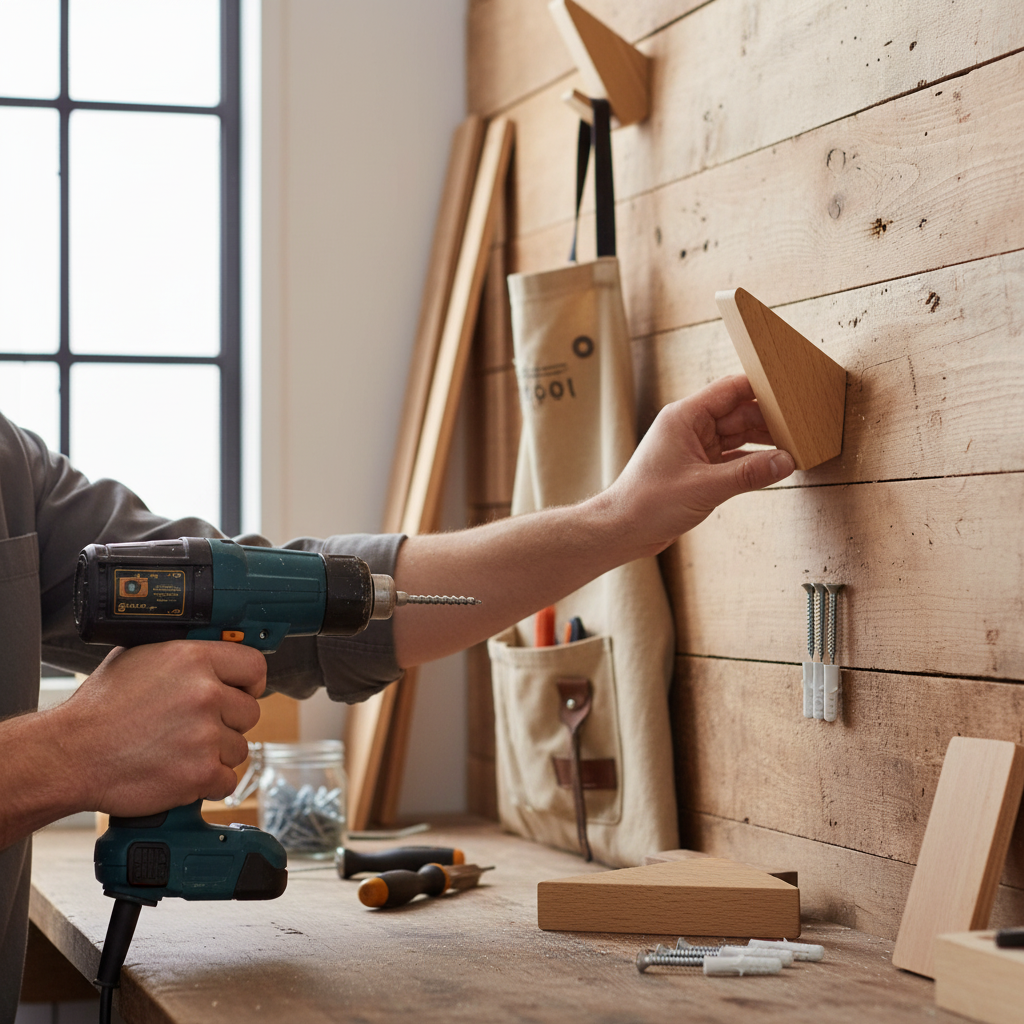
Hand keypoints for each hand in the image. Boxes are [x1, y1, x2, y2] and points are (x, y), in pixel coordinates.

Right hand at [51, 641, 266, 816]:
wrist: (70, 755)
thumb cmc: (100, 708)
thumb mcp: (140, 657)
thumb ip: (184, 652)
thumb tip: (215, 646)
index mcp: (193, 658)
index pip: (255, 666)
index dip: (249, 683)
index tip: (240, 692)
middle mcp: (204, 694)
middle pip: (250, 712)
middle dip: (229, 722)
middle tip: (196, 728)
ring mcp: (204, 735)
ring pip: (239, 748)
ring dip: (216, 754)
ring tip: (180, 751)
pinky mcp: (200, 773)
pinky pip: (227, 780)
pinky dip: (208, 783)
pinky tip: (180, 772)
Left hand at [604, 374, 794, 556]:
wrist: (623, 530)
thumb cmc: (648, 503)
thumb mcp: (704, 487)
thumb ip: (748, 474)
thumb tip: (786, 462)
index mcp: (685, 417)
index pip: (731, 390)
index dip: (762, 389)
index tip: (792, 392)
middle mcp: (690, 426)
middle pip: (739, 412)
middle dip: (770, 419)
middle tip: (804, 426)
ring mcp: (695, 447)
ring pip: (739, 435)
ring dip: (765, 441)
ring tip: (797, 445)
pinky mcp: (699, 468)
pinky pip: (733, 456)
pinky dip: (753, 460)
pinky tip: (776, 464)